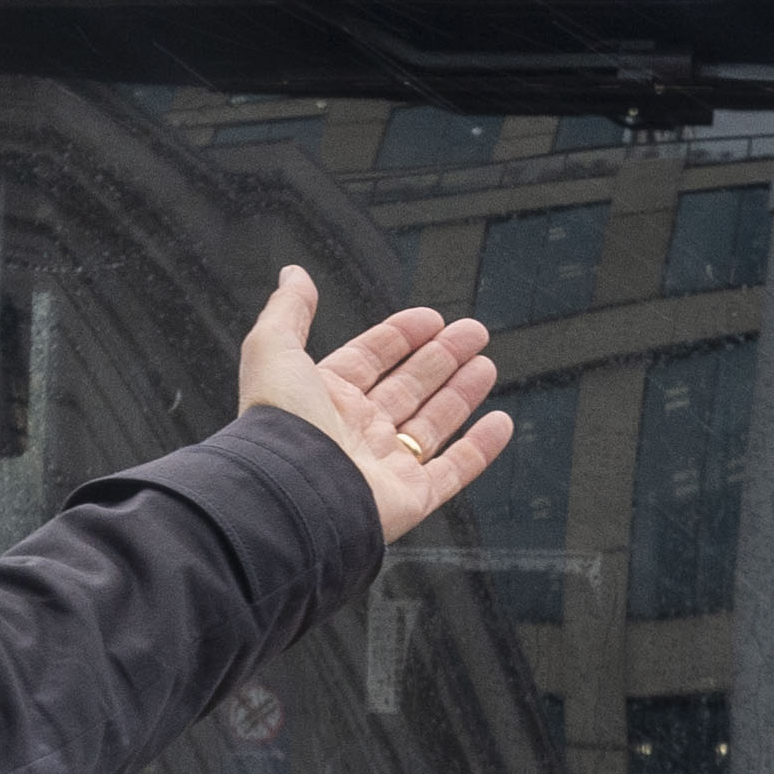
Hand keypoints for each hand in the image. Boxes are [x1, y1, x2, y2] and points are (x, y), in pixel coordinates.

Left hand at [240, 269, 515, 548]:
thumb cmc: (279, 424)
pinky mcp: (411, 498)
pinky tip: (499, 423)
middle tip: (473, 332)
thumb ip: (287, 310)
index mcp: (325, 399)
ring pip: (433, 425)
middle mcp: (356, 432)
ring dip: (461, 393)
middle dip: (442, 357)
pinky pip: (453, 472)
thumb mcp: (273, 349)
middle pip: (409, 387)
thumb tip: (294, 275)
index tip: (432, 318)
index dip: (401, 336)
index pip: (371, 359)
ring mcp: (385, 466)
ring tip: (486, 365)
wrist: (291, 494)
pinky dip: (480, 449)